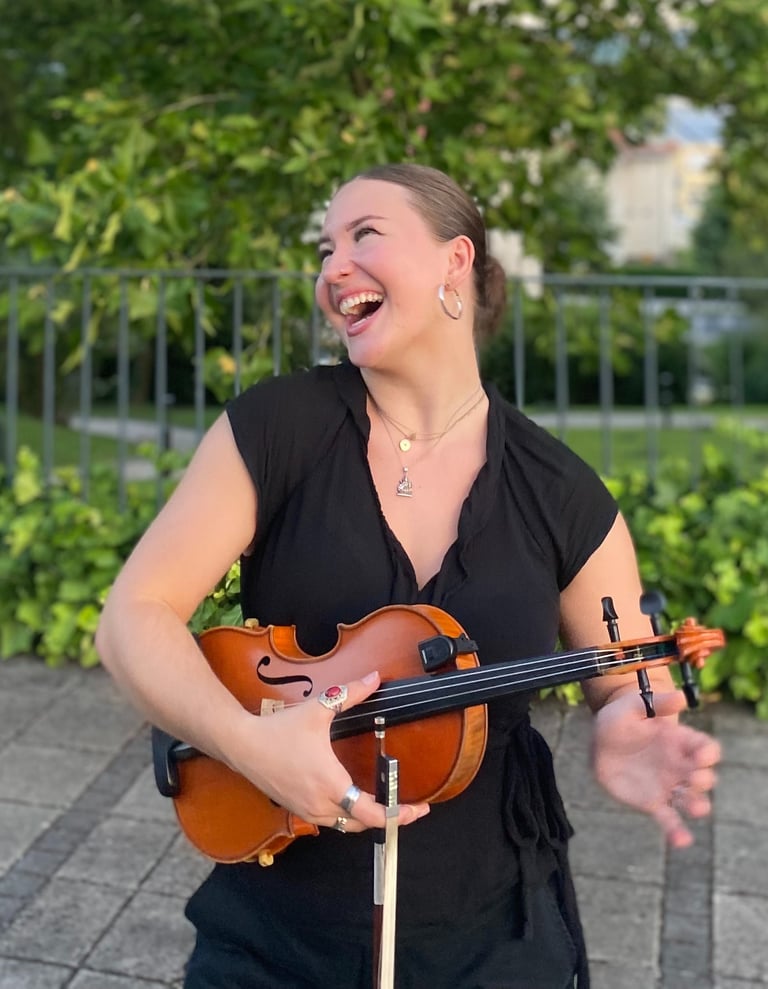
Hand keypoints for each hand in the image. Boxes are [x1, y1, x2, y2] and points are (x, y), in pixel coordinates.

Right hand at [232, 670, 429, 833]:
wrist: (242, 745)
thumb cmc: (278, 730)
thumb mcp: (317, 709)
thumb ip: (349, 693)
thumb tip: (374, 678)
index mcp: (330, 782)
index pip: (372, 812)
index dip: (399, 814)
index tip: (419, 809)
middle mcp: (320, 803)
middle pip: (362, 823)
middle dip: (388, 816)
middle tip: (408, 806)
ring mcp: (307, 810)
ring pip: (345, 824)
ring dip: (365, 817)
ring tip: (386, 802)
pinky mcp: (297, 808)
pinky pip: (330, 819)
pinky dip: (346, 814)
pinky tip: (353, 798)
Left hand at [591, 688, 720, 847]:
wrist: (599, 742)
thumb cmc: (618, 719)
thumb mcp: (631, 705)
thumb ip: (655, 703)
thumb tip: (682, 697)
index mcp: (680, 741)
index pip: (705, 747)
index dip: (708, 752)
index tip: (703, 754)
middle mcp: (680, 765)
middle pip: (703, 776)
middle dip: (703, 778)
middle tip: (694, 777)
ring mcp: (668, 786)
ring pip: (691, 800)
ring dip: (698, 805)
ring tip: (697, 809)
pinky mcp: (653, 802)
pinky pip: (669, 820)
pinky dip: (677, 832)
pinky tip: (681, 842)